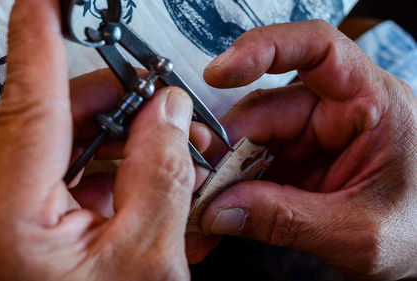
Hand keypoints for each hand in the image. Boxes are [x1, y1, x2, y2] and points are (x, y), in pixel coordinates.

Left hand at [0, 0, 197, 279]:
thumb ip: (162, 175)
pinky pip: (45, 178)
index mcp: (5, 226)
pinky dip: (92, 172)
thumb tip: (168, 116)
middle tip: (162, 104)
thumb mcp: (147, 263)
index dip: (43, 39)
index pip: (30, 101)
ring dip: (110, 141)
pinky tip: (131, 178)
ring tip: (162, 149)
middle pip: (50, 122)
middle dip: (115, 106)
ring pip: (50, 148)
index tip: (46, 0)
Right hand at [191, 20, 416, 279]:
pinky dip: (232, 188)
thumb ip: (288, 220)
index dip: (266, 49)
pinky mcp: (296, 160)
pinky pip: (252, 164)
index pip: (319, 49)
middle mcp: (337, 112)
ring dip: (225, 173)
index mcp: (373, 104)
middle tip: (201, 185)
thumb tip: (220, 208)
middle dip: (227, 148)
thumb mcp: (360, 233)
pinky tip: (221, 210)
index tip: (220, 72)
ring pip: (250, 139)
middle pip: (264, 109)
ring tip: (206, 206)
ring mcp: (312, 136)